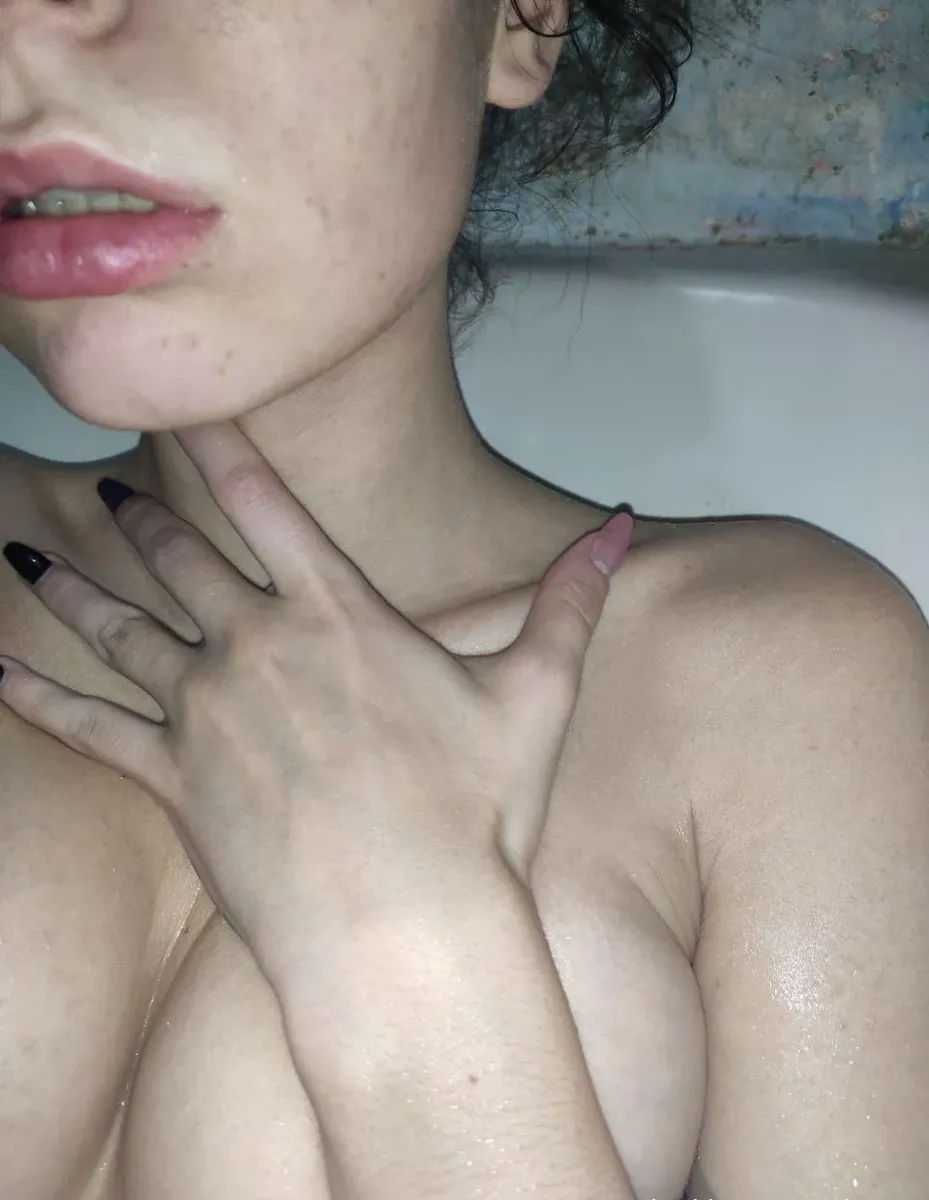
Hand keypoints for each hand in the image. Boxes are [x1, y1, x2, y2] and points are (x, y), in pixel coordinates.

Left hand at [0, 421, 632, 980]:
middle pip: (180, 558)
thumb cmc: (474, 815)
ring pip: (121, 629)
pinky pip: (87, 727)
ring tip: (27, 553)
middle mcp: (257, 644)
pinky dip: (35, 695)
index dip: (221, 444)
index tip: (183, 405)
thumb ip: (571, 599)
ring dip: (71, 587)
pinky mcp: (173, 780)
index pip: (266, 501)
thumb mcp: (537, 696)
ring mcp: (205, 711)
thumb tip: (622, 526)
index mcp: (338, 613)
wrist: (405, 925)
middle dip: (140, 518)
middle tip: (106, 492)